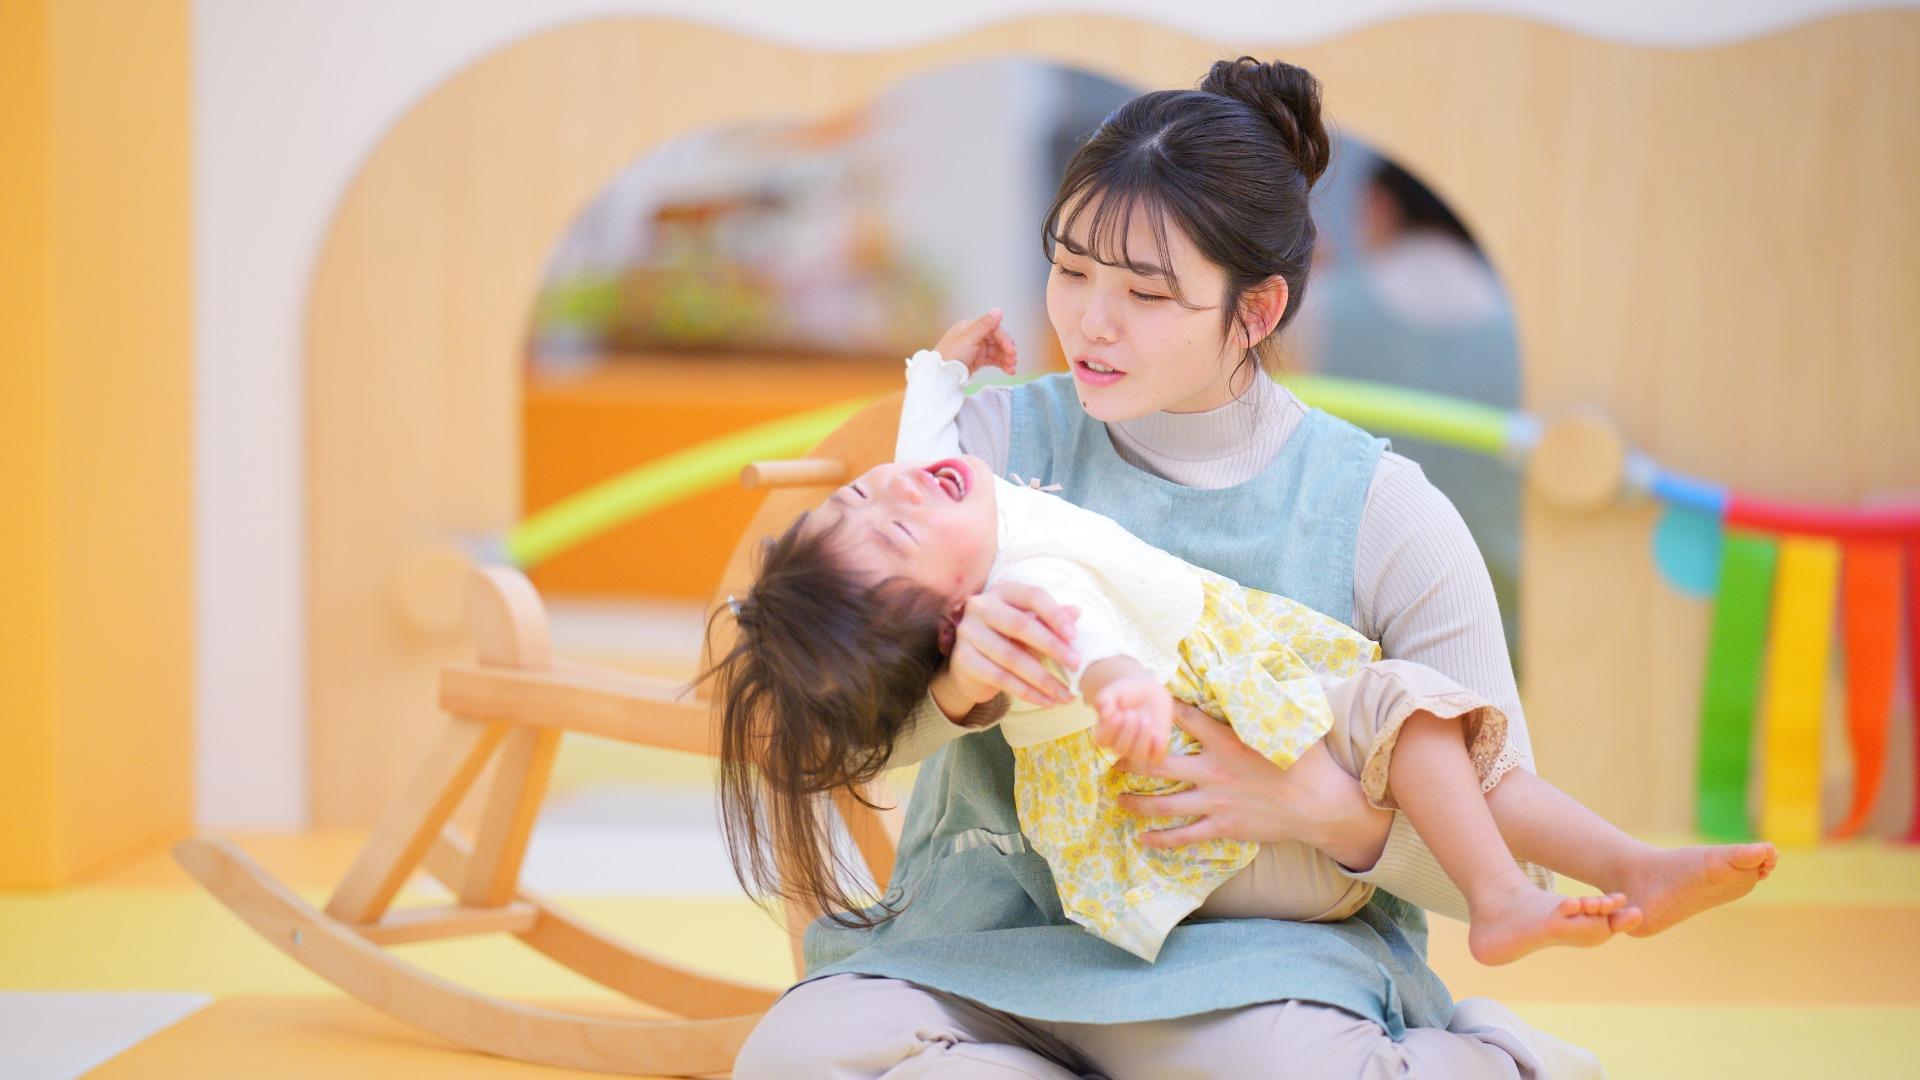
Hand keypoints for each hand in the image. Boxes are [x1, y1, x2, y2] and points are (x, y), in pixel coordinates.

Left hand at [933, 309, 1017, 375]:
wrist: (940, 375)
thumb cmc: (950, 356)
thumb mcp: (968, 338)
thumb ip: (984, 324)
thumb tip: (998, 311)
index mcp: (971, 327)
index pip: (994, 329)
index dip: (1005, 339)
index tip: (1011, 350)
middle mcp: (975, 336)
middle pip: (998, 340)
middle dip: (1007, 350)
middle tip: (1013, 360)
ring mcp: (977, 348)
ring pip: (997, 351)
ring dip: (1006, 359)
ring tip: (1012, 368)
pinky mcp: (978, 360)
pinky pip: (994, 360)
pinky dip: (1002, 364)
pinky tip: (1009, 370)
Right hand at [944, 581, 1080, 710]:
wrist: (971, 668)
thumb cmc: (1006, 640)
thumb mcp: (1029, 627)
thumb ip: (1050, 620)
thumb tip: (1077, 612)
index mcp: (1002, 592)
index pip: (1032, 596)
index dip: (1055, 615)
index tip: (1075, 636)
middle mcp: (980, 607)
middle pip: (1020, 625)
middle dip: (1052, 647)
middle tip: (1076, 665)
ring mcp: (968, 632)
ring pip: (1012, 657)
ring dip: (1043, 679)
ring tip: (1066, 694)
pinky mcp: (962, 659)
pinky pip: (1000, 678)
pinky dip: (1027, 692)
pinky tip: (1046, 701)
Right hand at [1093, 674, 1172, 764]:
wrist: (1149, 692)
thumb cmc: (1127, 693)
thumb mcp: (1113, 691)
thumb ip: (1105, 700)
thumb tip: (1105, 714)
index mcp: (1105, 733)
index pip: (1102, 740)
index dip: (1110, 730)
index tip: (1118, 714)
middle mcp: (1120, 745)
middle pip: (1120, 749)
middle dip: (1127, 731)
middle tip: (1133, 713)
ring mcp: (1138, 749)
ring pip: (1138, 756)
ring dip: (1142, 738)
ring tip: (1145, 719)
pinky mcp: (1155, 749)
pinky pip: (1156, 758)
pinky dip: (1158, 749)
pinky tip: (1157, 734)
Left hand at [1113, 702, 1391, 867]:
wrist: (1321, 805)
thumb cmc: (1307, 762)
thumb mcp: (1285, 724)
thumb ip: (1262, 703)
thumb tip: (1255, 673)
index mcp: (1227, 741)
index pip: (1184, 718)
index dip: (1158, 708)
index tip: (1136, 702)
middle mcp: (1214, 770)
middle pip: (1159, 763)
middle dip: (1131, 759)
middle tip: (1111, 756)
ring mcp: (1216, 801)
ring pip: (1164, 803)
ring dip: (1136, 801)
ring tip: (1117, 797)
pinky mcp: (1222, 826)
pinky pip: (1184, 835)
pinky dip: (1161, 839)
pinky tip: (1143, 839)